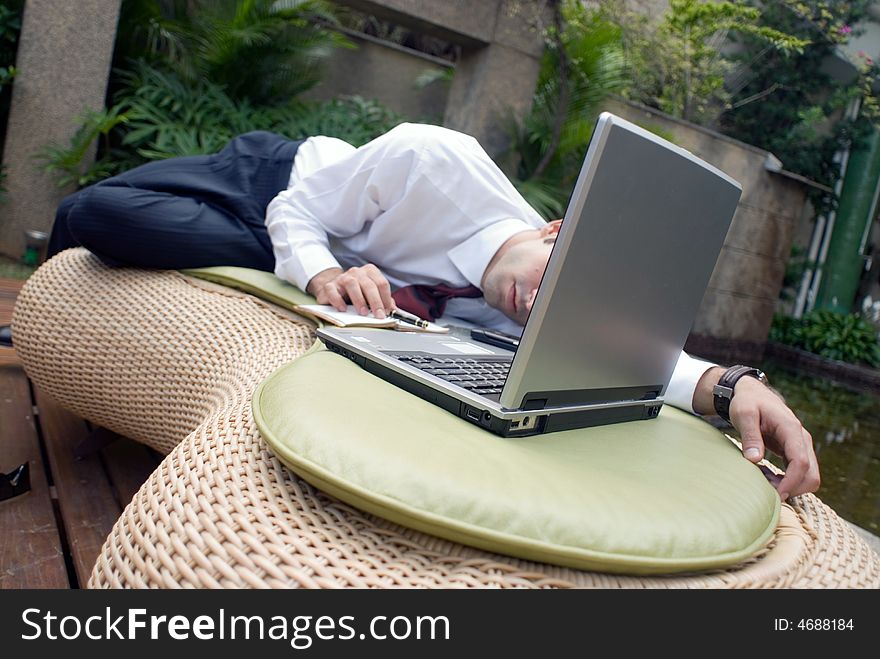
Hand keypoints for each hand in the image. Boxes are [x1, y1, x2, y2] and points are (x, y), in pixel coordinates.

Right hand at [306, 264, 394, 318]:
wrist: (334, 288)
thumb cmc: (356, 292)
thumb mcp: (371, 294)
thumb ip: (383, 300)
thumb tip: (394, 310)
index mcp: (370, 272)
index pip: (382, 283)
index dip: (386, 298)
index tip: (388, 311)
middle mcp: (357, 272)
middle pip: (369, 285)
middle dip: (376, 302)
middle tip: (378, 315)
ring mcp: (342, 277)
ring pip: (352, 285)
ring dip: (359, 300)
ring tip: (363, 312)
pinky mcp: (330, 286)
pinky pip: (333, 292)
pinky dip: (338, 301)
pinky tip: (343, 309)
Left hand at [694, 367, 819, 500]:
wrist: (751, 394)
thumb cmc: (746, 402)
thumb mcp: (743, 414)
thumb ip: (750, 436)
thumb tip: (755, 460)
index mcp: (791, 429)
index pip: (800, 462)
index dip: (791, 482)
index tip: (776, 496)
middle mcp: (801, 438)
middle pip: (811, 474)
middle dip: (793, 489)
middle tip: (767, 493)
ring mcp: (800, 445)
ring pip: (808, 476)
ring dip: (790, 486)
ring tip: (764, 483)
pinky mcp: (794, 450)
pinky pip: (799, 472)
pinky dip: (787, 481)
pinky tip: (766, 477)